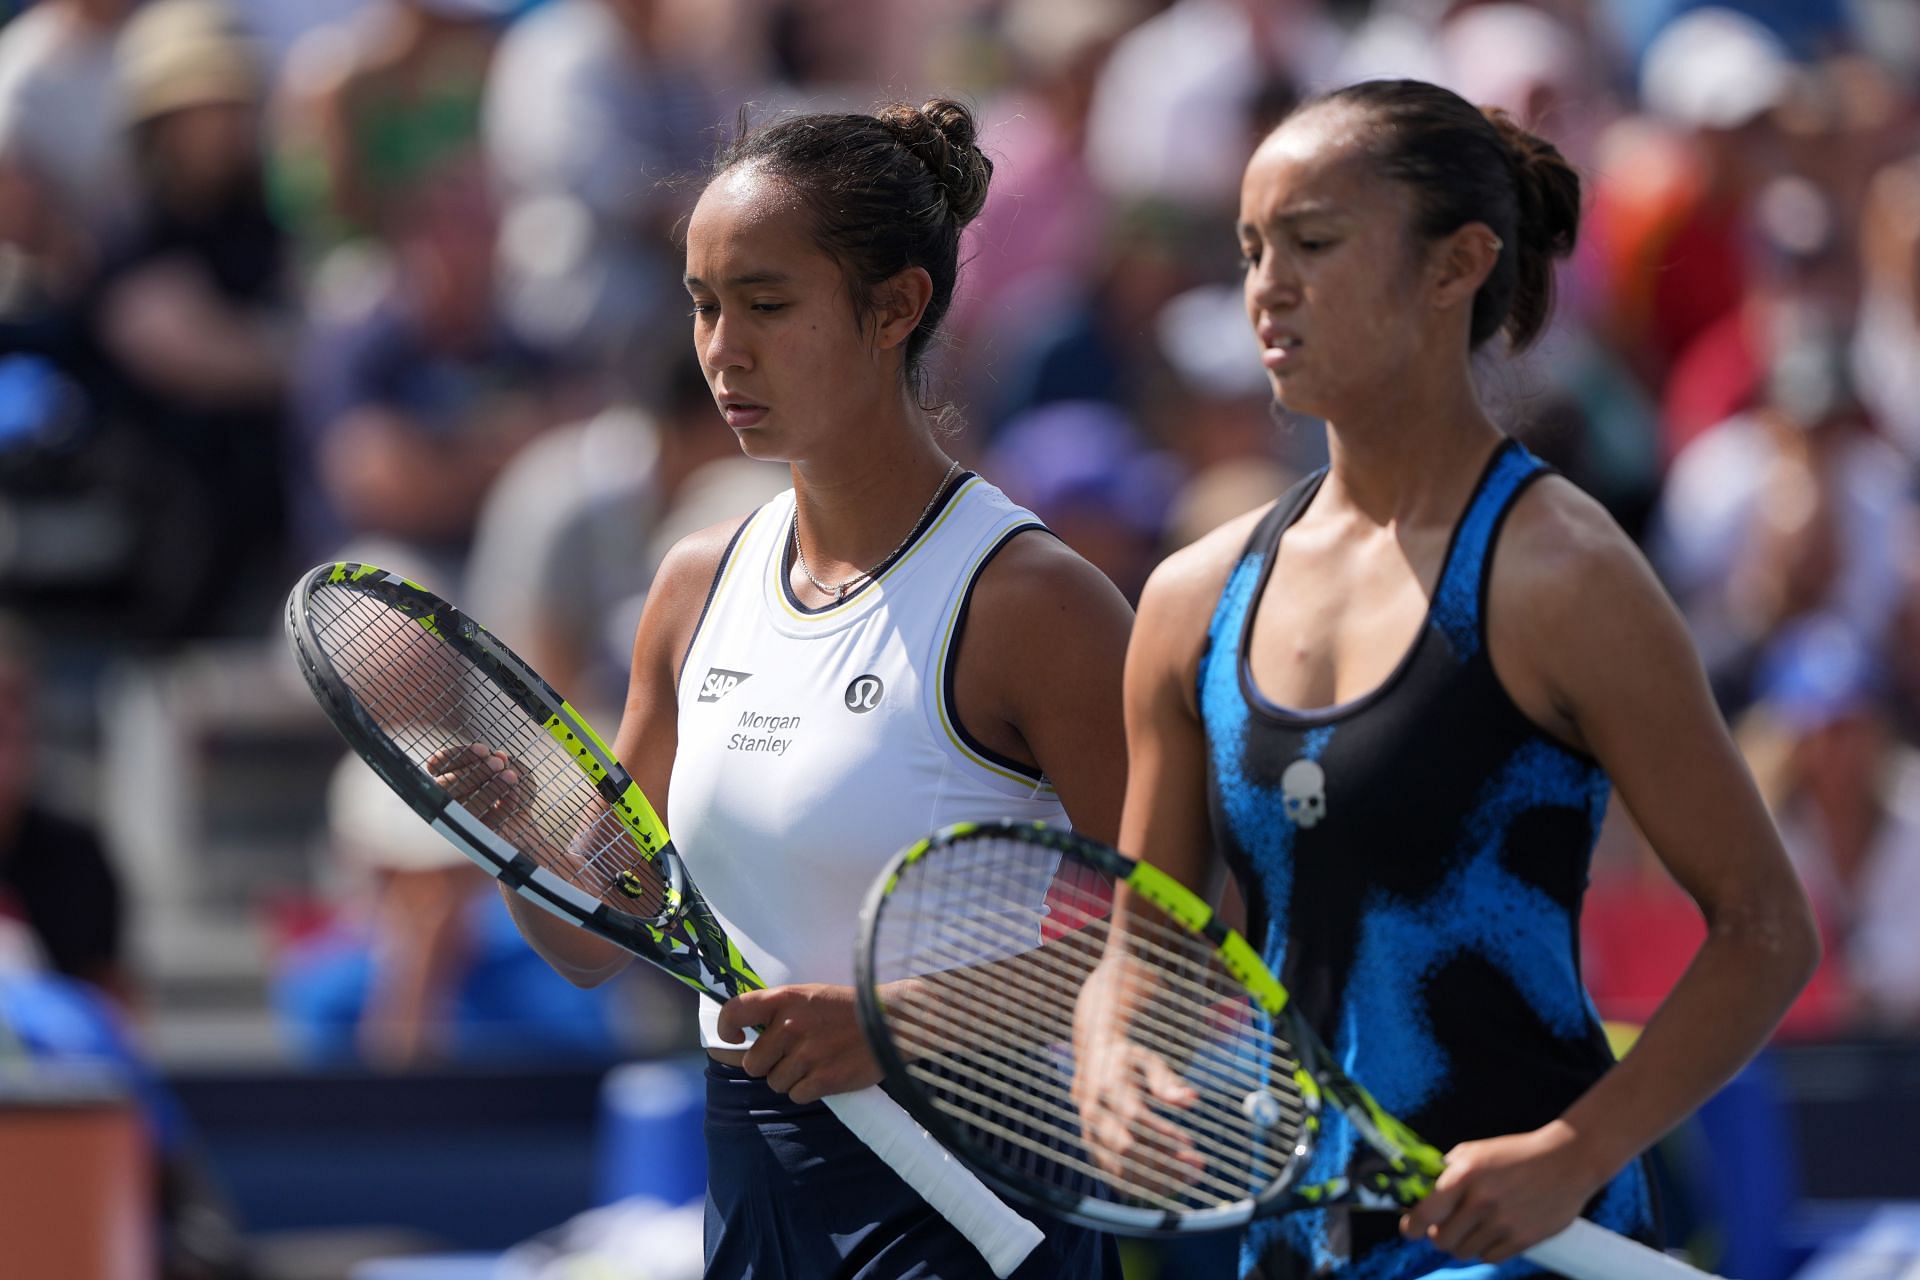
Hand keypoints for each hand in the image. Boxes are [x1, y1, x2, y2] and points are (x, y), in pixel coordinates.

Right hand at [426, 741, 527, 826]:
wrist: (525, 828)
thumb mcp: (505, 773)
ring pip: (463, 807)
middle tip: (499, 763)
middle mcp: (443, 803)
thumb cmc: (509, 794)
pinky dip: (502, 808)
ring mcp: (457, 824)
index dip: (457, 756)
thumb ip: (499, 763)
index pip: (438, 765)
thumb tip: (499, 756)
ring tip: (511, 776)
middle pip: (446, 786)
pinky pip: (485, 825)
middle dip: (475, 772)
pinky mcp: (476, 842)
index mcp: (444, 781)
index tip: (483, 749)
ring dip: (489, 789)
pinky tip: (514, 793)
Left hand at [716, 984, 883, 1103]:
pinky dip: (809, 1090)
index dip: (726, 1029)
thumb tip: (742, 1039)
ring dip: (791, 1078)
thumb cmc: (847, 1009)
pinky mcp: (823, 1079)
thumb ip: (777, 1013)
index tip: (735, 1039)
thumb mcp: (809, 997)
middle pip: (753, 1064)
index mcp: (784, 999)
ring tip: (815, 1062)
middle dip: (768, 1065)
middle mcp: (790, 1026)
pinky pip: (797, 1095)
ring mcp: (806, 1054)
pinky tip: (826, 1073)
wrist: (892, 1021)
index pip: (734, 1012)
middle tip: (792, 1056)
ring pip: (775, 1083)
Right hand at [1072, 1032, 1204, 1191]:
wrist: (1091, 1059)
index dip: (1163, 1134)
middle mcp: (1094, 1113)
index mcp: (1107, 1086)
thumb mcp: (1148, 1060)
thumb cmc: (1128, 1060)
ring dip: (1156, 1179)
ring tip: (1189, 1179)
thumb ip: (1166, 1080)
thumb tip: (1192, 1099)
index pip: (1135, 1118)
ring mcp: (1089, 1133)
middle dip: (1163, 1163)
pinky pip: (1113, 1175)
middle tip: (1198, 1168)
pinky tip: (1168, 1186)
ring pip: (1119, 1168)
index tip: (1190, 1144)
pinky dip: (1140, 1186)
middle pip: (1126, 1148)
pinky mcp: (1091, 1147)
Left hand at [1399, 1121, 1609, 1262]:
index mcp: (1464, 1175)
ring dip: (1463, 1243)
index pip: (1424, 1213)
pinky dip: (1486, 1249)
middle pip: (1441, 1240)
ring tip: (1473, 1226)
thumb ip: (1447, 1171)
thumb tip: (1420, 1191)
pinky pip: (1490, 1258)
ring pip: (1464, 1252)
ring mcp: (1504, 1223)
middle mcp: (1481, 1201)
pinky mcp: (1524, 1239)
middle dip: (1438, 1235)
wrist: (1567, 1160)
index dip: (1411, 1226)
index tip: (1410, 1228)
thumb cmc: (1515, 1154)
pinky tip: (1493, 1232)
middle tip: (1445, 1226)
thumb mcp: (1476, 1151)